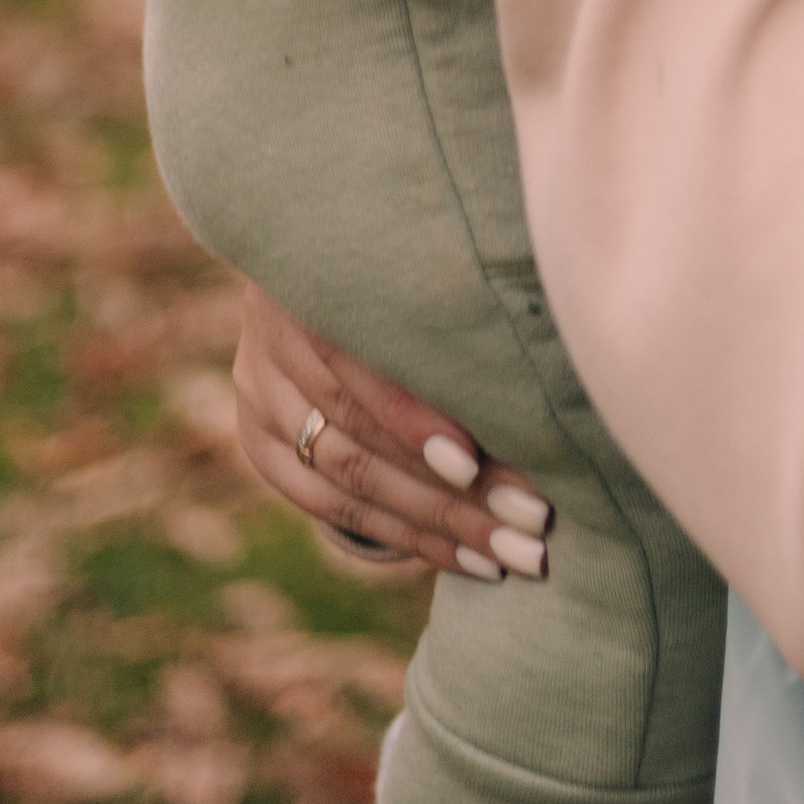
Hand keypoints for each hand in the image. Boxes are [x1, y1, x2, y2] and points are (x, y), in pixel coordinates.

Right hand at [232, 280, 556, 583]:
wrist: (338, 249)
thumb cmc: (419, 255)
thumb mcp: (432, 263)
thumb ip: (463, 319)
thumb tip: (546, 395)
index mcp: (313, 273)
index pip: (358, 367)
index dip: (412, 421)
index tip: (475, 467)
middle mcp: (272, 329)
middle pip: (357, 434)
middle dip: (447, 492)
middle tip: (526, 526)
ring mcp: (257, 384)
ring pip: (343, 477)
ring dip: (431, 525)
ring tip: (504, 553)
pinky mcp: (258, 432)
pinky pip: (321, 500)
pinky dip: (395, 533)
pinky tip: (458, 555)